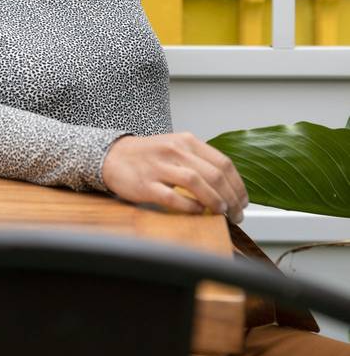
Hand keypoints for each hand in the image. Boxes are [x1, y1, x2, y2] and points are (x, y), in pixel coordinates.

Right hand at [102, 132, 248, 222]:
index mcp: (187, 141)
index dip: (238, 185)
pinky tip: (198, 212)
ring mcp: (160, 167)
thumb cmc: (149, 156)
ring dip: (214, 201)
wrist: (114, 156)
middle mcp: (175, 151)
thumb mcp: (176, 148)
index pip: (223, 163)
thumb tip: (228, 186)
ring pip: (196, 183)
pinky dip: (190, 207)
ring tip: (221, 212)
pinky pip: (173, 197)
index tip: (243, 201)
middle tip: (236, 214)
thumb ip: (200, 161)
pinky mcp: (146, 184)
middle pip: (214, 175)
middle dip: (231, 198)